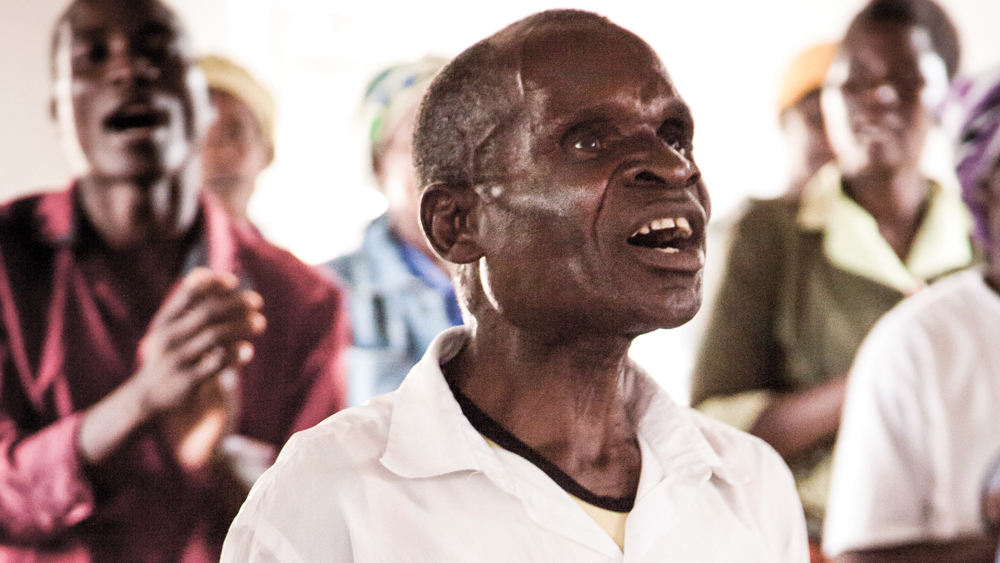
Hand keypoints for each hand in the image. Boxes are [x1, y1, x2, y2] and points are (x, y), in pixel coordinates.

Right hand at [78, 268, 265, 466]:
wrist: (147, 396)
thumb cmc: (168, 352)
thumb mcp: (168, 327)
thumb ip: (185, 304)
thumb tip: (206, 272)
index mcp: (164, 320)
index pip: (189, 293)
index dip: (213, 284)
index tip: (234, 281)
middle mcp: (168, 337)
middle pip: (208, 312)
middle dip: (236, 303)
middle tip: (258, 301)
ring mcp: (177, 359)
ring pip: (215, 336)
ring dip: (241, 326)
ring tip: (261, 323)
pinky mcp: (187, 380)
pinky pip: (216, 364)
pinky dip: (235, 355)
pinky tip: (249, 350)